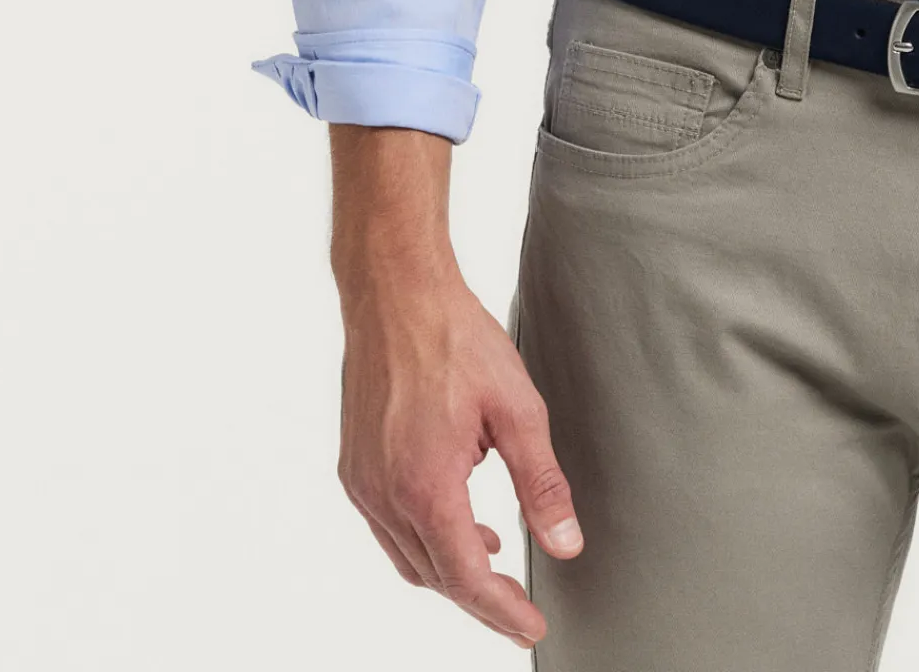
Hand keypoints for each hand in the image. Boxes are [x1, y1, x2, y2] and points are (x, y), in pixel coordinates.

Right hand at [337, 264, 581, 649]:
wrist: (396, 292)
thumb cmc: (454, 338)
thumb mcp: (518, 408)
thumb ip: (542, 483)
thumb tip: (565, 541)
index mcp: (427, 485)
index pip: (467, 578)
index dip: (502, 611)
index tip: (530, 627)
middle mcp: (385, 494)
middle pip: (435, 576)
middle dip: (478, 596)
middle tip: (518, 602)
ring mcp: (362, 482)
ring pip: (407, 557)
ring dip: (449, 568)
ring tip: (491, 554)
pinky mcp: (353, 467)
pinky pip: (388, 527)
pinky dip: (423, 537)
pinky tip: (456, 514)